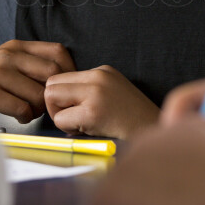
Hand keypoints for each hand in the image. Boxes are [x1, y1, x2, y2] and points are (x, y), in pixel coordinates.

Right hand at [0, 40, 74, 121]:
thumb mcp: (9, 63)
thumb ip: (33, 63)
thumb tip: (66, 74)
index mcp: (16, 46)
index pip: (57, 51)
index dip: (69, 70)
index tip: (66, 85)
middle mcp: (6, 56)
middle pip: (52, 74)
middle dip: (53, 94)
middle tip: (45, 104)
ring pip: (39, 95)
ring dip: (39, 109)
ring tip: (29, 110)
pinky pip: (23, 109)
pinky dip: (25, 117)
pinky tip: (18, 116)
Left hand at [44, 65, 159, 138]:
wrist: (153, 133)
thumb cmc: (132, 120)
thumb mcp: (112, 93)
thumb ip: (87, 89)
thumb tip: (55, 97)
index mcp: (102, 71)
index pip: (60, 76)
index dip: (61, 96)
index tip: (75, 109)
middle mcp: (97, 76)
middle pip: (51, 84)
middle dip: (55, 105)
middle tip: (73, 118)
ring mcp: (95, 93)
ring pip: (51, 98)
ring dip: (60, 116)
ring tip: (82, 124)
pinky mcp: (93, 112)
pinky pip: (60, 119)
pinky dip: (68, 128)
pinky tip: (88, 130)